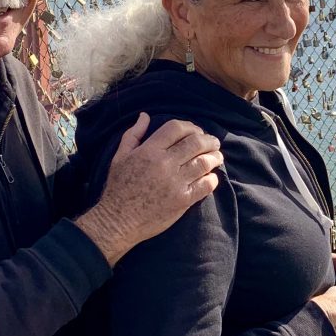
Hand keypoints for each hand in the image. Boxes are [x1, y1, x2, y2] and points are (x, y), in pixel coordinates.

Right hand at [77, 113, 222, 264]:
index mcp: (149, 150)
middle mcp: (164, 164)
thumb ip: (133, 134)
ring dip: (214, 157)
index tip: (196, 132)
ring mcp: (175, 183)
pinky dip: (212, 179)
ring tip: (217, 157)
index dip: (191, 126)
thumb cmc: (118, 187)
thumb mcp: (120, 157)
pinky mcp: (182, 201)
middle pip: (195, 143)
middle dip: (209, 140)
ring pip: (203, 163)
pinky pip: (205, 186)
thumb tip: (145, 116)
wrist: (118, 220)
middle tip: (213, 143)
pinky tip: (211, 176)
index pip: (177, 128)